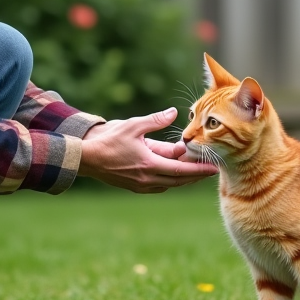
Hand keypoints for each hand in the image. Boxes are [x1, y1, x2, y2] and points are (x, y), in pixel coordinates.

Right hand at [78, 108, 218, 192]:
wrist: (86, 158)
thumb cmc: (108, 140)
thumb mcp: (133, 125)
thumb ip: (155, 120)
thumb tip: (173, 112)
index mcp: (150, 165)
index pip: (182, 170)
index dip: (200, 169)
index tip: (214, 167)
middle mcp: (148, 179)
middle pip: (179, 180)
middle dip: (196, 175)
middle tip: (211, 168)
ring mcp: (141, 185)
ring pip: (170, 183)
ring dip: (184, 177)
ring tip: (196, 169)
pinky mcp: (135, 186)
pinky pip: (160, 185)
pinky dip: (171, 179)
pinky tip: (174, 171)